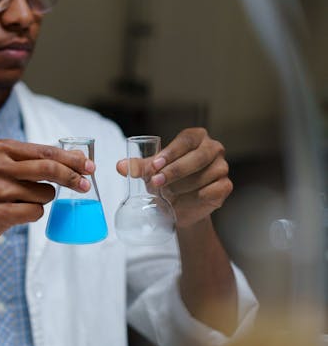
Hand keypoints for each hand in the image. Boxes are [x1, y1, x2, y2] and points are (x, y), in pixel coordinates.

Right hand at [0, 139, 94, 249]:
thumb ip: (40, 161)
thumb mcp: (7, 168)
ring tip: (21, 201)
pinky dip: (33, 214)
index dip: (71, 159)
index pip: (46, 151)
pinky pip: (35, 212)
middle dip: (71, 177)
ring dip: (43, 200)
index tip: (90, 166)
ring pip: (44, 194)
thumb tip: (79, 158)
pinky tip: (15, 213)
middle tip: (85, 186)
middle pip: (49, 168)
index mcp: (1, 148)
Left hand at [117, 128, 231, 228]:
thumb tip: (121, 166)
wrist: (181, 207)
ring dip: (182, 188)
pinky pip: (210, 191)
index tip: (155, 166)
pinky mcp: (225, 186)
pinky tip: (182, 202)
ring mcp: (222, 167)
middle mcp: (213, 149)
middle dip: (175, 171)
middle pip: (197, 157)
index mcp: (196, 138)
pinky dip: (194, 198)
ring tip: (167, 195)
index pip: (186, 140)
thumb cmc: (167, 181)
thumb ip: (139, 167)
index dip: (171, 153)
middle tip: (156, 183)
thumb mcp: (152, 172)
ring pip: (203, 176)